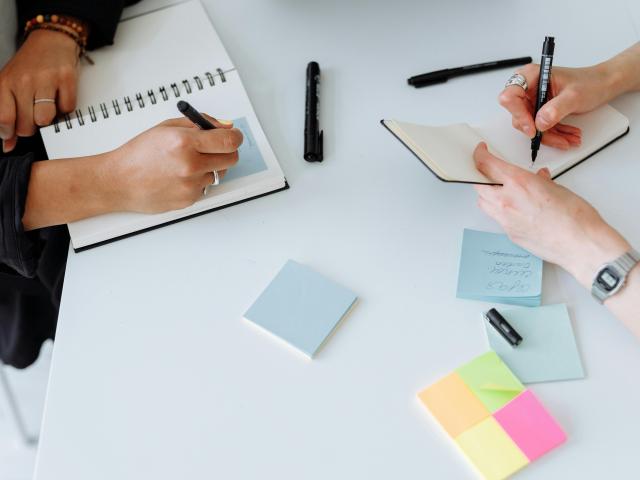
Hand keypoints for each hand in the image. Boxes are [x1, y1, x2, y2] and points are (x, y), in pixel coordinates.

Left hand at [0, 29, 78, 152]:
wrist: (51, 42)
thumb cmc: (30, 66)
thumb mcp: (11, 86)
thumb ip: (8, 115)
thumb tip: (8, 145)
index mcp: (6, 82)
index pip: (5, 118)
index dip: (9, 133)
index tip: (12, 134)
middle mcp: (24, 81)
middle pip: (27, 125)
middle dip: (31, 127)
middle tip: (33, 116)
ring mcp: (46, 80)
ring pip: (45, 119)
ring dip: (48, 119)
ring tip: (47, 108)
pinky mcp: (66, 80)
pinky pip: (67, 110)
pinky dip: (65, 109)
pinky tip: (60, 97)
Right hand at [107, 116, 241, 212]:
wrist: (118, 181)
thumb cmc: (138, 154)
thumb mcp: (166, 127)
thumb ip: (199, 124)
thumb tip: (224, 126)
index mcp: (184, 142)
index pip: (229, 140)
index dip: (235, 137)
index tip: (234, 135)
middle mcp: (190, 165)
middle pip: (231, 159)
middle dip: (227, 151)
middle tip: (216, 148)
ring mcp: (191, 185)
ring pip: (219, 174)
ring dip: (211, 167)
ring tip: (187, 163)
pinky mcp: (189, 199)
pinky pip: (205, 187)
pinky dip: (198, 180)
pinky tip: (179, 176)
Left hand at [473, 142, 629, 287]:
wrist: (580, 244)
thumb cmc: (574, 217)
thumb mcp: (557, 188)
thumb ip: (541, 182)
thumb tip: (538, 179)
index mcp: (518, 183)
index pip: (486, 164)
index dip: (480, 155)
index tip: (481, 152)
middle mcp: (506, 201)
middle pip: (478, 184)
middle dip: (480, 175)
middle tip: (487, 171)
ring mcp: (505, 220)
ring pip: (483, 202)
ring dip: (487, 194)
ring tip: (499, 190)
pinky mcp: (509, 234)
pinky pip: (496, 218)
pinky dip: (501, 210)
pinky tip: (514, 209)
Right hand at [499, 63, 616, 148]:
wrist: (603, 85)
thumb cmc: (590, 82)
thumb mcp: (574, 95)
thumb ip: (556, 108)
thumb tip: (540, 122)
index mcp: (532, 76)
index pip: (510, 96)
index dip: (518, 114)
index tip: (532, 128)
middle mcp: (529, 88)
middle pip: (519, 115)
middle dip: (537, 129)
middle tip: (553, 137)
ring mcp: (534, 100)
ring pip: (530, 125)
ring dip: (548, 136)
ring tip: (567, 138)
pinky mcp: (540, 110)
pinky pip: (539, 127)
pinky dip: (553, 134)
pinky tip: (566, 136)